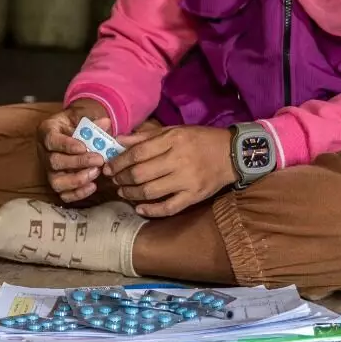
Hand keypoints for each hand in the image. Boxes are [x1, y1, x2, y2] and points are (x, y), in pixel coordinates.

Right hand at [38, 100, 111, 203]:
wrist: (72, 133)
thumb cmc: (75, 125)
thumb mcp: (81, 118)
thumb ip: (92, 122)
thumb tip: (106, 122)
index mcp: (46, 132)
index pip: (51, 140)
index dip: (66, 145)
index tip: (83, 147)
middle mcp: (44, 153)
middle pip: (54, 162)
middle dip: (78, 162)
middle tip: (98, 160)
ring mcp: (49, 171)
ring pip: (56, 182)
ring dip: (77, 179)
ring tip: (96, 172)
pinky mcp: (57, 184)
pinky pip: (64, 195)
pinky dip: (78, 193)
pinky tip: (93, 185)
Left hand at [104, 125, 234, 217]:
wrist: (232, 154)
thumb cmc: (199, 139)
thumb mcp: (173, 130)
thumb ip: (145, 136)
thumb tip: (118, 140)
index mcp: (173, 140)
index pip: (138, 153)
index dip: (119, 162)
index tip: (108, 167)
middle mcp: (179, 160)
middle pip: (141, 173)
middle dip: (122, 178)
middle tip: (114, 180)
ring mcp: (187, 180)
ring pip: (151, 191)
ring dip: (131, 194)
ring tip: (123, 192)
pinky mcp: (194, 196)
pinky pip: (169, 208)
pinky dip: (151, 210)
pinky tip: (139, 208)